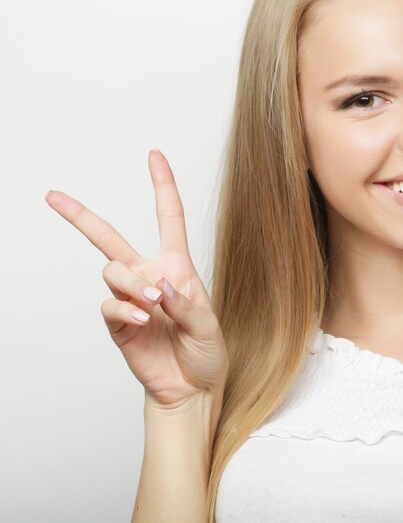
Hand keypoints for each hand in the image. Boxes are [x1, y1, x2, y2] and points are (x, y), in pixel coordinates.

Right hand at [45, 149, 228, 408]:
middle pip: (109, 238)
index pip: (168, 218)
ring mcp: (130, 299)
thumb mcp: (208, 323)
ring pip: (111, 270)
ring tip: (153, 306)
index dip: (162, 185)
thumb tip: (158, 285)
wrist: (192, 388)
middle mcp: (149, 276)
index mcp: (176, 267)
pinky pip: (109, 305)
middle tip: (53, 197)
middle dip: (80, 216)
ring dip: (131, 284)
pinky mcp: (118, 323)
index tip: (154, 155)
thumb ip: (184, 302)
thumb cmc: (206, 351)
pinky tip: (144, 321)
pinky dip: (125, 310)